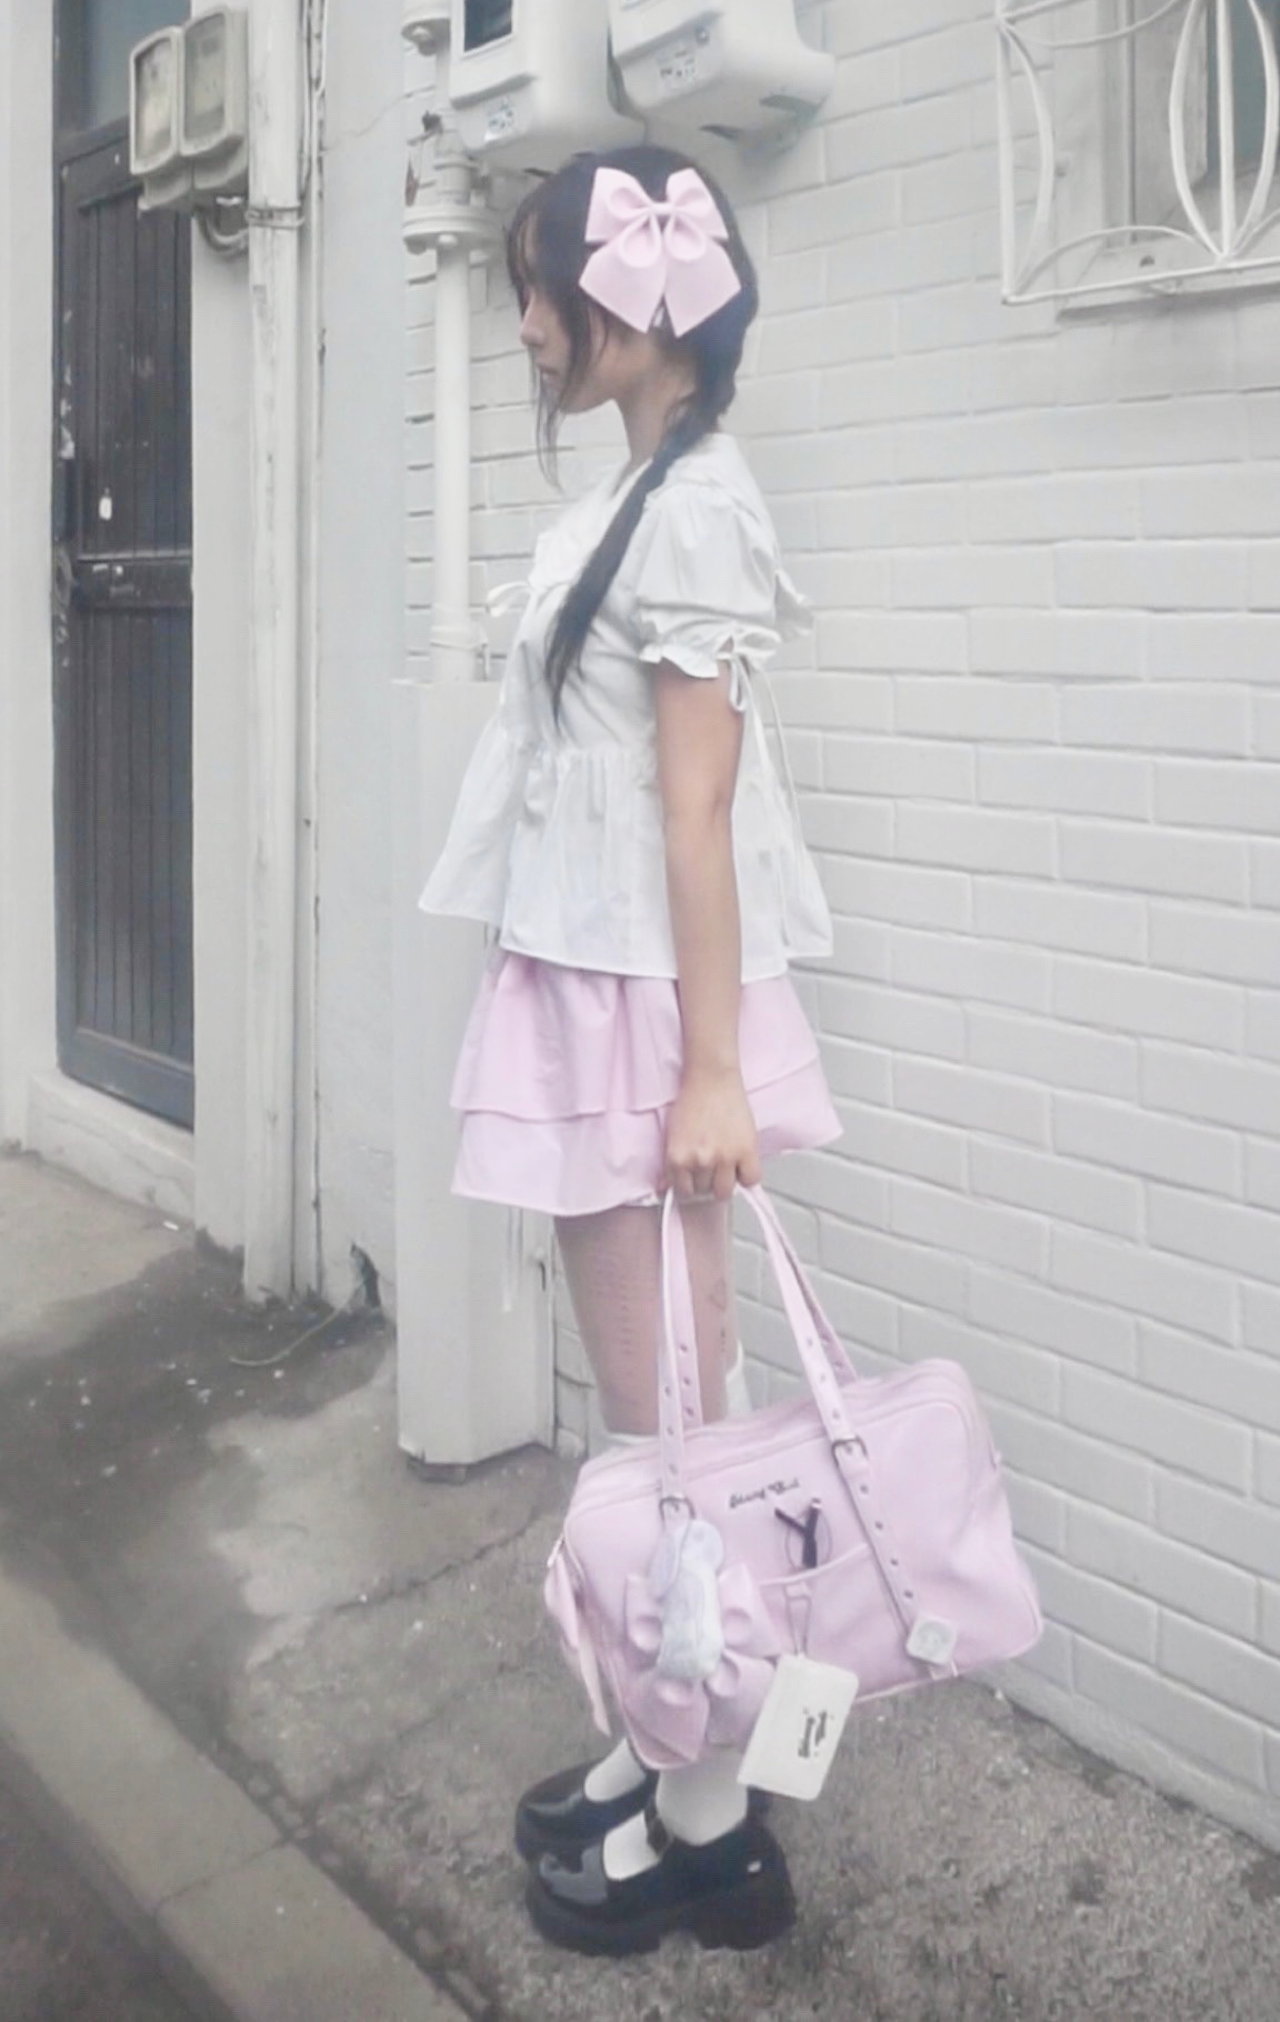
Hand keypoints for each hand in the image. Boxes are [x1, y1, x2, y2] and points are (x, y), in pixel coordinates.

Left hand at [663, 1066, 761, 1201]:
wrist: (712, 1078)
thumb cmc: (692, 1101)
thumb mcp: (672, 1136)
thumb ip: (671, 1164)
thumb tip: (664, 1188)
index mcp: (677, 1159)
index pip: (682, 1192)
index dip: (689, 1186)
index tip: (694, 1181)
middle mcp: (699, 1161)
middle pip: (704, 1192)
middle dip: (706, 1181)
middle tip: (710, 1167)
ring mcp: (724, 1158)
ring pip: (725, 1190)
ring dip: (725, 1180)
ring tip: (725, 1165)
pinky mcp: (746, 1151)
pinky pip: (751, 1179)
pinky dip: (748, 1175)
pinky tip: (742, 1164)